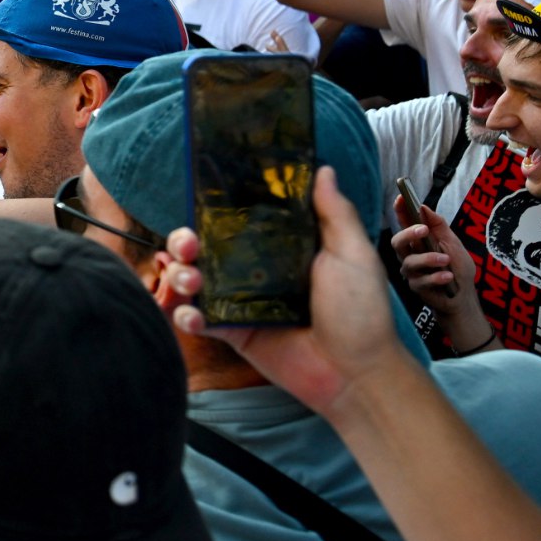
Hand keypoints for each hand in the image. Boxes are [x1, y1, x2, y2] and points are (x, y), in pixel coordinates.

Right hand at [162, 168, 408, 415]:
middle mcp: (256, 273)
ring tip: (191, 281)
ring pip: (194, 282)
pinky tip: (193, 315)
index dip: (215, 212)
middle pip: (205, 249)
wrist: (355, 371)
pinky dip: (186, 316)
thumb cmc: (360, 311)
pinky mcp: (233, 334)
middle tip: (188, 244)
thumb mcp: (353, 253)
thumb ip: (334, 213)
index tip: (203, 203)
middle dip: (184, 242)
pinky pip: (199, 320)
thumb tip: (322, 169)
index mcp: (282, 249)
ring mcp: (241, 304)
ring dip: (180, 276)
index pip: (239, 223)